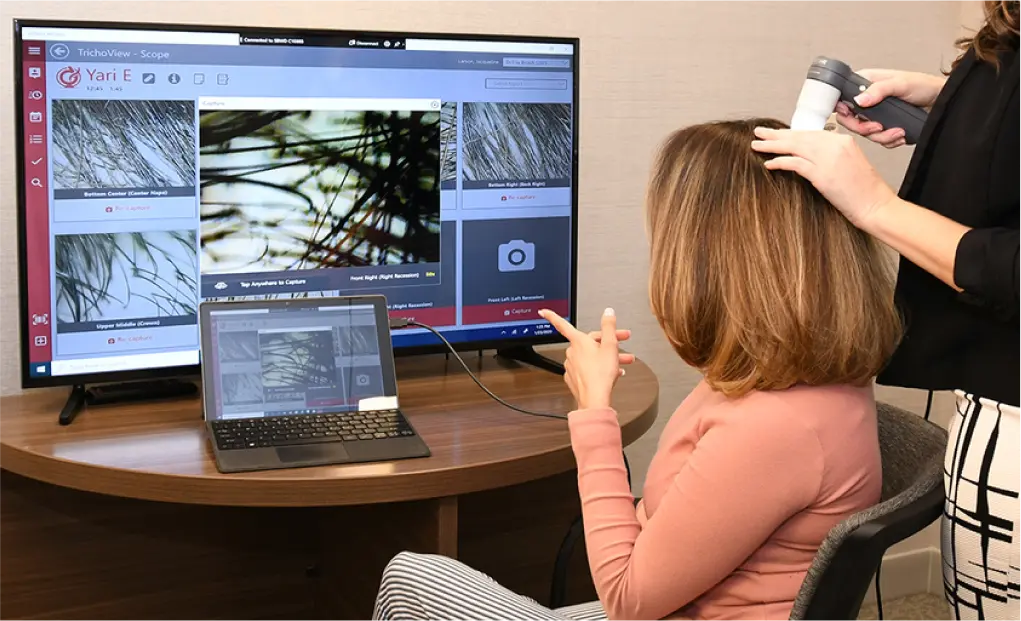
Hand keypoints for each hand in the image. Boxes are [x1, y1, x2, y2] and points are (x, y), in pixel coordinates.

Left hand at [540, 307, 624, 409]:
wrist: (595, 399)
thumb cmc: (600, 375)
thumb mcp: (610, 345)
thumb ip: (609, 326)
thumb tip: (608, 312)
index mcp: (578, 341)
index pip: (562, 324)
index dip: (552, 316)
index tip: (543, 312)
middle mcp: (572, 353)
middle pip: (589, 342)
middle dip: (607, 341)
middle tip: (621, 341)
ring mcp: (572, 366)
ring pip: (590, 356)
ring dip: (606, 356)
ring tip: (622, 361)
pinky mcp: (574, 379)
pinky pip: (587, 369)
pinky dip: (599, 368)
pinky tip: (611, 372)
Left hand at [750, 128, 897, 228]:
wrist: (876, 205)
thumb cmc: (865, 191)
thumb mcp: (850, 164)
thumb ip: (831, 156)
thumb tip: (808, 156)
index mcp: (843, 140)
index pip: (810, 133)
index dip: (790, 133)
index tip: (776, 134)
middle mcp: (835, 145)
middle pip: (799, 136)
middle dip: (776, 134)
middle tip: (759, 133)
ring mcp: (828, 159)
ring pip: (794, 146)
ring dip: (772, 145)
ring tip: (756, 145)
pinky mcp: (822, 174)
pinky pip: (795, 163)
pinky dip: (780, 162)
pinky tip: (769, 163)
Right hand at [835, 69, 944, 148]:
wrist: (942, 101)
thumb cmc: (925, 86)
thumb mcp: (901, 83)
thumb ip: (879, 90)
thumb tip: (859, 99)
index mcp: (866, 83)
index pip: (842, 97)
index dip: (842, 109)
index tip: (851, 116)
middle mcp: (868, 99)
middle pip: (850, 119)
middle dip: (863, 128)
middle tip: (877, 127)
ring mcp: (876, 114)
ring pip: (865, 132)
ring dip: (881, 136)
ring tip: (897, 132)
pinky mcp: (885, 126)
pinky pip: (878, 139)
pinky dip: (890, 140)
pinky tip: (900, 134)